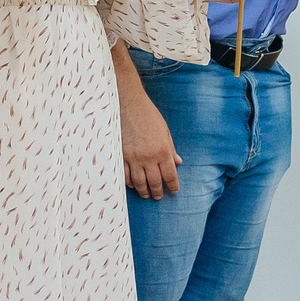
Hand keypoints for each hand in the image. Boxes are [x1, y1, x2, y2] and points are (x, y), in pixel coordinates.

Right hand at [117, 65, 179, 199]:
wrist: (128, 104)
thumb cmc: (148, 115)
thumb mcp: (165, 131)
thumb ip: (171, 149)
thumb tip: (178, 162)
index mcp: (163, 151)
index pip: (170, 175)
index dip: (173, 186)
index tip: (174, 191)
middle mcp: (149, 157)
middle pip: (154, 182)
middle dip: (157, 192)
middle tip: (158, 196)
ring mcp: (133, 158)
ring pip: (139, 182)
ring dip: (143, 191)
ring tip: (146, 194)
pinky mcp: (121, 156)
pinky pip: (125, 175)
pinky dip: (129, 183)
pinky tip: (133, 185)